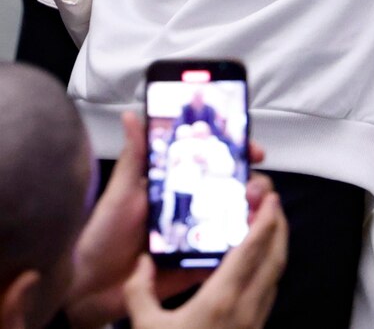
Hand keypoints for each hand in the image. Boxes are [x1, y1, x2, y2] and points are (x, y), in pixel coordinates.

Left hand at [67, 112, 272, 328]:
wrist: (92, 285)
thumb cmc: (104, 234)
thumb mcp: (121, 191)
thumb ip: (134, 155)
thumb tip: (131, 115)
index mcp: (175, 184)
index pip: (212, 161)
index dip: (235, 152)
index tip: (251, 148)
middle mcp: (191, 206)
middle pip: (232, 187)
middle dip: (252, 180)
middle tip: (254, 183)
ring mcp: (197, 235)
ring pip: (236, 217)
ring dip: (252, 210)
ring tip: (255, 206)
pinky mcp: (197, 264)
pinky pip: (227, 253)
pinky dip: (242, 244)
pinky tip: (250, 236)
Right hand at [122, 191, 286, 328]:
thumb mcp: (145, 327)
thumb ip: (140, 291)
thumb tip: (141, 262)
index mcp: (221, 301)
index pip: (252, 250)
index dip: (265, 220)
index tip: (270, 198)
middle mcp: (245, 310)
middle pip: (275, 258)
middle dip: (279, 227)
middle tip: (273, 203)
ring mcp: (253, 324)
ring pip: (276, 276)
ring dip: (277, 247)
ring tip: (268, 227)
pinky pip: (269, 293)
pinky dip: (269, 270)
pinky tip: (257, 266)